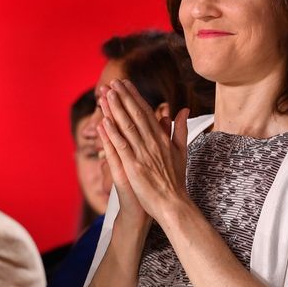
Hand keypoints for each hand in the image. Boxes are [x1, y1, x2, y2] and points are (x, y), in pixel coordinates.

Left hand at [98, 79, 189, 222]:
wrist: (173, 204)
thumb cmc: (175, 180)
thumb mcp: (181, 151)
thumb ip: (180, 129)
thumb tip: (182, 110)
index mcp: (162, 139)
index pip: (147, 112)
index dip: (135, 97)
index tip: (125, 84)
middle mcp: (153, 143)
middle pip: (136, 115)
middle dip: (124, 97)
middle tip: (113, 82)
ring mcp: (143, 154)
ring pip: (128, 127)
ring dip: (116, 110)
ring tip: (107, 94)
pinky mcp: (134, 166)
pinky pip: (122, 146)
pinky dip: (113, 133)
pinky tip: (105, 121)